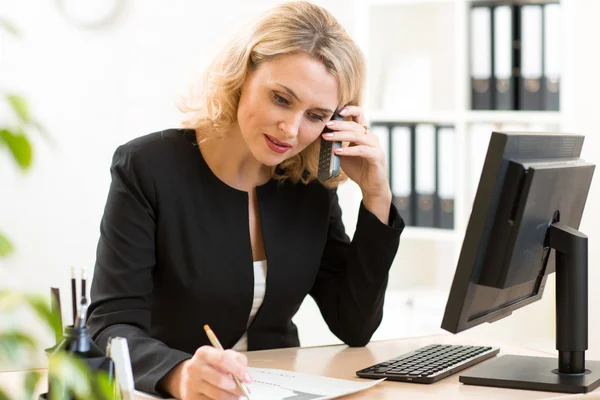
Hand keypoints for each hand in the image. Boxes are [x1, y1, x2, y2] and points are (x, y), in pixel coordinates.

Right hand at [161, 346, 252, 399]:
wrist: (188, 377)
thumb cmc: (210, 365)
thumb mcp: (221, 355)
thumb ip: (236, 359)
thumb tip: (245, 373)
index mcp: (203, 353)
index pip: (223, 359)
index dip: (238, 369)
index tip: (248, 378)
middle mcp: (195, 368)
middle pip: (220, 380)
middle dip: (237, 387)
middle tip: (245, 390)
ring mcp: (192, 384)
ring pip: (218, 395)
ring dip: (232, 397)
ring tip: (237, 396)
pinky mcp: (191, 398)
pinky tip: (226, 398)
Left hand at [322, 106, 391, 222]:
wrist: (370, 186)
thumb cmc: (358, 169)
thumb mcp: (342, 154)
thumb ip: (334, 145)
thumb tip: (319, 136)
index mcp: (364, 133)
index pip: (359, 114)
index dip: (350, 109)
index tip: (337, 110)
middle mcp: (371, 137)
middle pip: (355, 125)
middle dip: (339, 124)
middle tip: (326, 125)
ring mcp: (375, 146)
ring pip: (357, 136)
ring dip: (341, 136)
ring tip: (327, 137)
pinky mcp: (377, 156)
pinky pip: (362, 150)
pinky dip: (348, 150)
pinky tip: (337, 151)